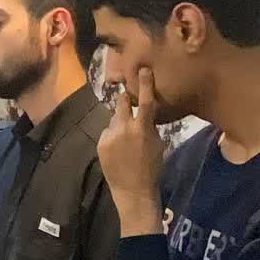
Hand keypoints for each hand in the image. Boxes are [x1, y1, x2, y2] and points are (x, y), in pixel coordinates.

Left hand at [98, 67, 165, 236]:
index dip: (145, 84)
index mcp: (143, 128)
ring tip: (125, 140)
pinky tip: (118, 149)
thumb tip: (144, 114)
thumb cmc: (152, 168)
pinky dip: (112, 136)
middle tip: (128, 101)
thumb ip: (149, 126)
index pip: (146, 101)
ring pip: (114, 120)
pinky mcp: (100, 143)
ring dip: (119, 124)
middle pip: (121, 103)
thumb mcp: (158, 144)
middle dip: (125, 101)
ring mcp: (109, 136)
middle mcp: (124, 128)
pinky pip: (107, 133)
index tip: (142, 69)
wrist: (133, 190)